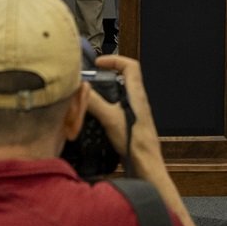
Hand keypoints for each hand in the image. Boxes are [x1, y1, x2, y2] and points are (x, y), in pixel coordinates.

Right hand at [86, 53, 165, 173]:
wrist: (146, 166)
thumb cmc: (136, 143)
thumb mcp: (110, 118)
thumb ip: (94, 102)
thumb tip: (80, 89)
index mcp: (136, 94)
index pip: (130, 66)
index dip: (114, 60)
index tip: (98, 63)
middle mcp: (137, 101)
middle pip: (123, 79)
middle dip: (105, 76)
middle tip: (90, 79)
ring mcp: (134, 113)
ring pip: (118, 95)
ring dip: (103, 93)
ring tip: (88, 97)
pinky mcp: (129, 124)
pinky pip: (116, 109)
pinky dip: (104, 108)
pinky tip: (93, 117)